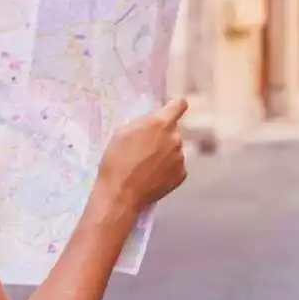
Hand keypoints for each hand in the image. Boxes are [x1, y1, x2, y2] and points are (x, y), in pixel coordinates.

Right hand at [96, 98, 188, 213]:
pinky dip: (167, 169)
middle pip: (173, 130)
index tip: (169, 111)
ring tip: (146, 165)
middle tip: (145, 147)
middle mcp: (175, 138)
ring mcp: (180, 158)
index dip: (173, 107)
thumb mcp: (123, 132)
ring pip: (174, 149)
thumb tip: (154, 122)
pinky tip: (152, 176)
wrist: (121, 194)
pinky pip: (176, 166)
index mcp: (161, 123)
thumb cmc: (117, 161)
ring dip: (165, 153)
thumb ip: (144, 123)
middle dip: (162, 135)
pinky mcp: (182, 175)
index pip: (179, 104)